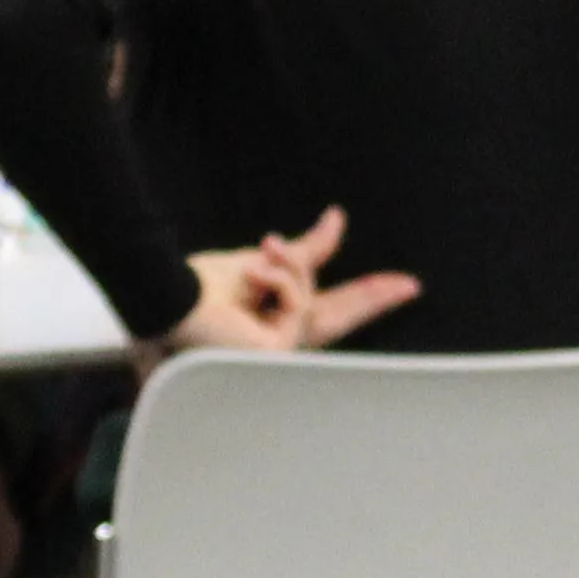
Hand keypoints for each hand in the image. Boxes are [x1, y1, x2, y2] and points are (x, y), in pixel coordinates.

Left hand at [160, 206, 420, 354]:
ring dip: (286, 268)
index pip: (324, 310)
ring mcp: (274, 357)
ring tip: (261, 254)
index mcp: (269, 323)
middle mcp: (274, 344)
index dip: (362, 297)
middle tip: (412, 285)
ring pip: (310, 300)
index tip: (402, 283)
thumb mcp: (263, 261)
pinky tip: (255, 276)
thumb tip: (338, 220)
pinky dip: (278, 280)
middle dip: (372, 297)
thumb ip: (304, 251)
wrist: (166, 294)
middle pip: (335, 319)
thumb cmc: (195, 285)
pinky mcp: (275, 355)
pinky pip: (298, 306)